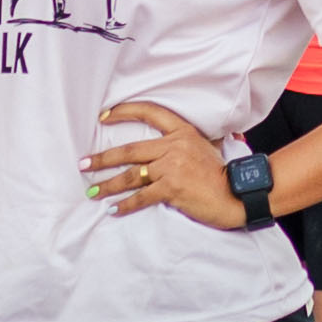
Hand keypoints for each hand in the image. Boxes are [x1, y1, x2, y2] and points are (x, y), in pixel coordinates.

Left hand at [83, 99, 241, 226]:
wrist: (237, 193)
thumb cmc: (223, 173)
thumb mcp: (208, 146)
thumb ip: (188, 142)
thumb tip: (175, 141)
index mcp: (182, 132)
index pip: (149, 113)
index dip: (124, 112)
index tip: (104, 116)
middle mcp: (174, 146)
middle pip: (129, 150)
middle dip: (103, 158)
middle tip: (84, 164)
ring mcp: (171, 168)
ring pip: (131, 175)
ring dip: (108, 185)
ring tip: (93, 191)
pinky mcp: (171, 189)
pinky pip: (141, 197)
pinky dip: (126, 205)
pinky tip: (113, 209)